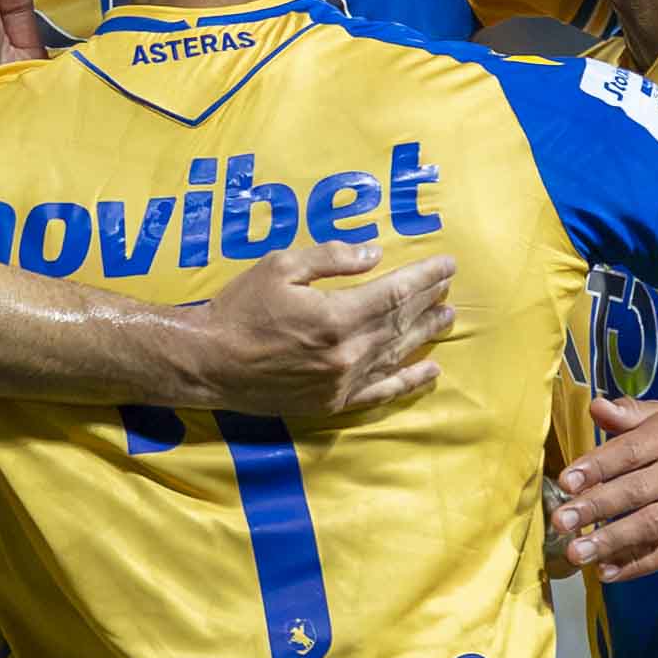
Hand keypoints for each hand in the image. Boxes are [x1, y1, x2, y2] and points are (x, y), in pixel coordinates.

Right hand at [178, 236, 454, 418]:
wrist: (207, 362)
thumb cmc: (239, 309)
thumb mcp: (280, 266)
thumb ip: (330, 257)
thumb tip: (374, 255)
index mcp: (336, 316)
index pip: (396, 292)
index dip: (425, 277)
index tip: (448, 265)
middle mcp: (347, 353)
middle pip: (401, 323)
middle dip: (429, 301)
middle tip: (450, 287)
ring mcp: (342, 382)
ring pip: (396, 355)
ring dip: (425, 335)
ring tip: (448, 318)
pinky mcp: (332, 403)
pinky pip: (380, 392)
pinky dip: (407, 382)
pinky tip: (429, 371)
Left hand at [550, 397, 657, 580]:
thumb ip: (632, 416)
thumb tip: (594, 406)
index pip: (628, 451)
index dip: (596, 466)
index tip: (566, 481)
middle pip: (635, 490)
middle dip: (595, 507)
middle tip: (560, 522)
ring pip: (649, 524)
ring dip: (611, 540)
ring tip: (577, 553)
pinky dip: (637, 564)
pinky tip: (608, 572)